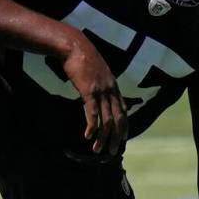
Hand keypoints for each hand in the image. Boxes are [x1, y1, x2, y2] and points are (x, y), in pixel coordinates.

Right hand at [61, 36, 127, 155]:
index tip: (122, 139)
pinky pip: (93, 113)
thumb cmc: (83, 58)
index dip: (124, 126)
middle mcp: (111, 90)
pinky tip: (88, 136)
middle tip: (112, 152)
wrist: (74, 46)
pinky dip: (91, 126)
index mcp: (114, 86)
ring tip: (97, 149)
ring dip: (103, 137)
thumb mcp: (97, 71)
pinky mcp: (89, 91)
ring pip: (106, 120)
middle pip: (118, 119)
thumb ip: (101, 82)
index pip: (124, 110)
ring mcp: (101, 91)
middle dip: (116, 138)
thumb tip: (97, 91)